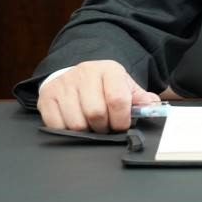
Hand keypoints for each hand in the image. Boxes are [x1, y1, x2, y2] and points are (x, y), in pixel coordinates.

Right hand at [37, 59, 161, 132]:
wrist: (76, 76)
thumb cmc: (104, 86)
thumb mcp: (125, 87)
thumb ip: (141, 99)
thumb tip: (154, 107)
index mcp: (108, 70)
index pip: (117, 99)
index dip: (121, 120)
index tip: (122, 126)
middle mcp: (84, 73)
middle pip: (95, 113)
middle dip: (103, 127)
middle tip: (105, 127)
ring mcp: (64, 84)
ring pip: (76, 123)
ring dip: (86, 131)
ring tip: (90, 125)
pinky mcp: (47, 96)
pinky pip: (56, 125)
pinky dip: (66, 131)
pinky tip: (74, 123)